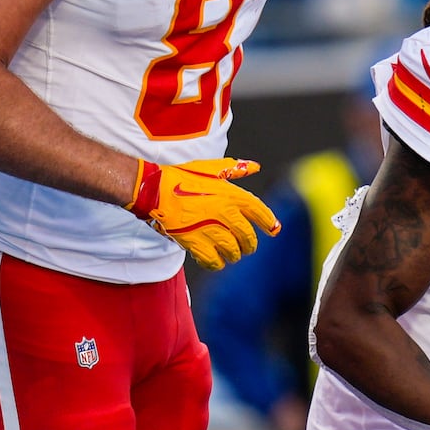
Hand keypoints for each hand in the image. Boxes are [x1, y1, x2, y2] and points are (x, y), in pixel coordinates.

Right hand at [125, 158, 280, 270]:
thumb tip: (255, 166)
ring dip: (234, 254)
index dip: (268, 221)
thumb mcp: (212, 168)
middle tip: (248, 248)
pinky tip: (216, 261)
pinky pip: (212, 259)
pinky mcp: (193, 241)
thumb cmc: (183, 177)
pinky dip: (216, 263)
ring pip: (232, 250)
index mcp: (231, 194)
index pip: (258, 210)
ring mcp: (209, 228)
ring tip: (232, 254)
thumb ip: (235, 169)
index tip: (274, 230)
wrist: (155, 188)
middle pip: (247, 235)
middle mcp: (224, 212)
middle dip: (250, 244)